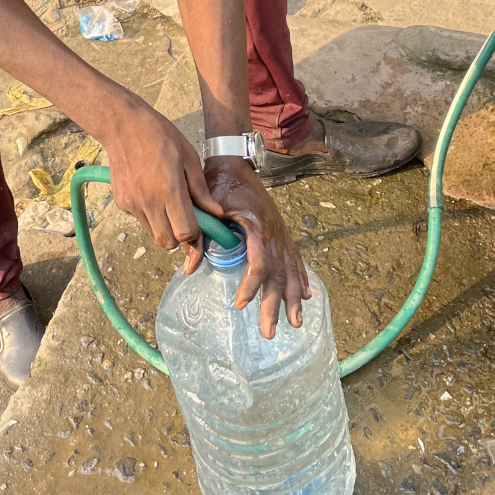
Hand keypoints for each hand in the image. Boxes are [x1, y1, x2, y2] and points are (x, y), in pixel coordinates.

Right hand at [105, 105, 224, 273]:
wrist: (123, 125)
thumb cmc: (160, 136)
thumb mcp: (189, 157)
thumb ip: (201, 190)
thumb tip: (216, 214)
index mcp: (169, 190)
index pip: (185, 232)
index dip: (195, 234)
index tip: (199, 224)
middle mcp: (149, 202)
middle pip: (167, 242)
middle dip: (179, 236)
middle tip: (184, 219)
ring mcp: (132, 204)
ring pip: (153, 233)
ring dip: (164, 226)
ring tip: (167, 201)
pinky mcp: (121, 203)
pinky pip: (140, 219)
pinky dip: (149, 214)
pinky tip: (150, 192)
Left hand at [202, 157, 310, 338]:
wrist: (234, 162)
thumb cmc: (220, 182)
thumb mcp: (209, 207)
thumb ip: (201, 236)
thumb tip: (189, 267)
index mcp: (257, 226)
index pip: (258, 263)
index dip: (250, 286)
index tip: (239, 304)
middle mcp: (273, 231)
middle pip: (278, 274)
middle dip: (274, 305)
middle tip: (268, 332)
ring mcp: (280, 232)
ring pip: (290, 270)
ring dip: (292, 298)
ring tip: (295, 324)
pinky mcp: (280, 231)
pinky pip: (295, 258)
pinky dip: (300, 278)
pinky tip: (305, 296)